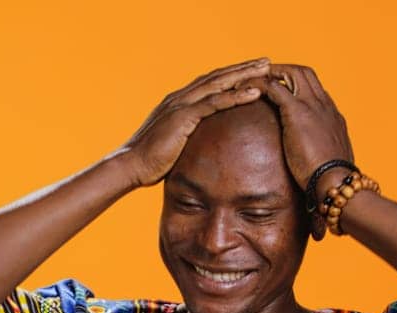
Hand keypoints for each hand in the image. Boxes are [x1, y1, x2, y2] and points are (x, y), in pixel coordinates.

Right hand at [113, 59, 272, 186]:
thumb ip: (186, 137)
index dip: (230, 76)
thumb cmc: (149, 160)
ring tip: (266, 69)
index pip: (209, 83)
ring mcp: (181, 105)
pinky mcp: (183, 117)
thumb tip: (199, 147)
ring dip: (244, 75)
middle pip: (217, 77)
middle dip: (242, 68)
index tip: (251, 72)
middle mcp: (180, 98)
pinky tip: (254, 92)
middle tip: (266, 62)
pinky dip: (235, 96)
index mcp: (178, 103)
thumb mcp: (172, 144)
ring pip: (219, 84)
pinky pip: (214, 103)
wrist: (130, 166)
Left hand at [246, 64, 356, 199]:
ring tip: (252, 79)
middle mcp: (324, 105)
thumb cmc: (333, 179)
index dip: (298, 86)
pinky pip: (274, 87)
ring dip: (271, 73)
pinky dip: (259, 84)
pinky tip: (244, 89)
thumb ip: (322, 155)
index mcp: (333, 116)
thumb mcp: (329, 161)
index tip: (282, 90)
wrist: (336, 180)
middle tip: (264, 77)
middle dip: (284, 71)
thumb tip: (315, 166)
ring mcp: (312, 105)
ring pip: (292, 73)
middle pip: (305, 73)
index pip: (316, 90)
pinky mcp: (297, 111)